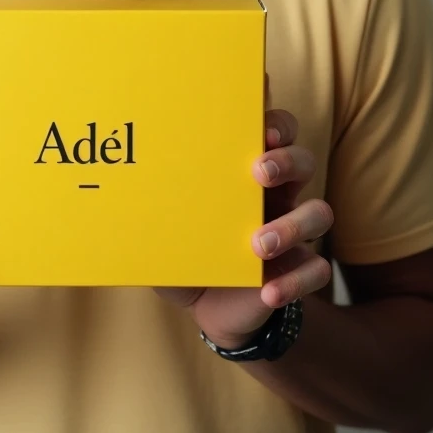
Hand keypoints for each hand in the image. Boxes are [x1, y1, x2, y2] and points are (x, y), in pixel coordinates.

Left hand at [155, 108, 333, 348]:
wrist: (212, 308)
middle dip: (286, 160)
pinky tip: (266, 290)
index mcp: (247, 173)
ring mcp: (293, 233)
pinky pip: (315, 271)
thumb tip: (114, 179)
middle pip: (303, 161)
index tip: (262, 126)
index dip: (276, 124)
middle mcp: (277, 195)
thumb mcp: (166, 226)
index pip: (275, 132)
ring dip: (291, 225)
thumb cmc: (190, 252)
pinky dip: (294, 281)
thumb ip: (152, 205)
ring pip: (318, 213)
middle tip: (258, 172)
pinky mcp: (299, 272)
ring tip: (258, 244)